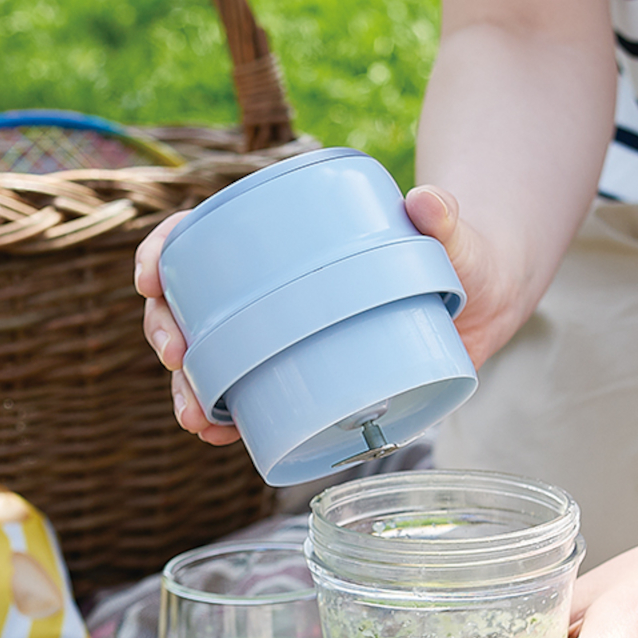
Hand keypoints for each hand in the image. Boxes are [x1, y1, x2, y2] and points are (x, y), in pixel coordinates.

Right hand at [133, 184, 522, 442]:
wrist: (486, 299)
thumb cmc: (462, 254)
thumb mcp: (455, 236)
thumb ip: (446, 219)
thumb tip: (428, 202)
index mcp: (284, 235)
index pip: (201, 236)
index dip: (163, 253)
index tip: (151, 277)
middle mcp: (271, 285)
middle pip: (190, 303)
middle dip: (167, 330)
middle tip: (178, 359)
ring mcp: (283, 333)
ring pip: (211, 359)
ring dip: (189, 389)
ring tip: (198, 418)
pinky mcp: (305, 375)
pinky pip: (249, 397)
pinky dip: (226, 418)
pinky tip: (218, 435)